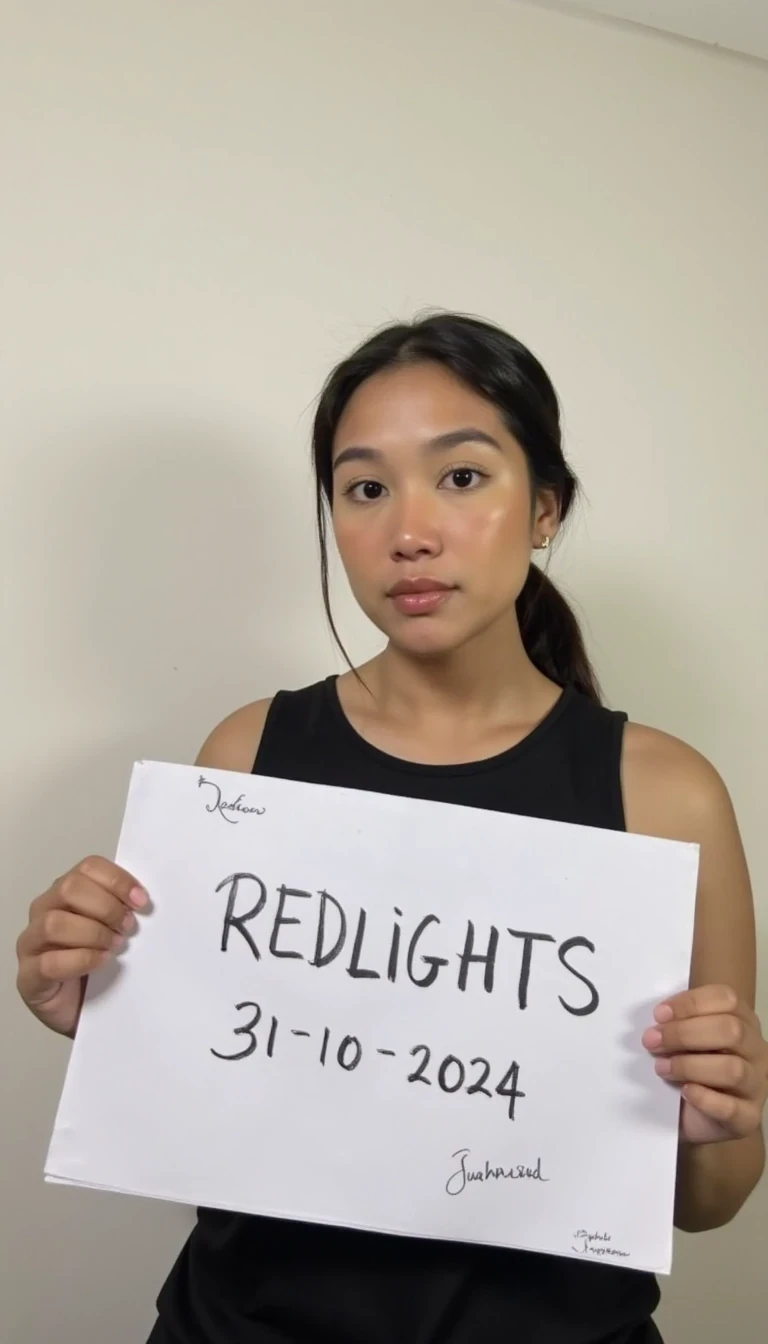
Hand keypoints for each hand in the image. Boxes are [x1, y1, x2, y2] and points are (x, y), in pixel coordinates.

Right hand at [16, 856, 148, 1037]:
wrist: (90, 1014)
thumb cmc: (102, 966)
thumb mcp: (115, 930)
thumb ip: (123, 908)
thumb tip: (145, 899)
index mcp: (65, 892)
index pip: (88, 867)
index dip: (117, 880)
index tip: (142, 901)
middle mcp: (43, 911)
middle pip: (68, 888)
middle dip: (106, 907)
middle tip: (128, 927)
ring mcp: (31, 944)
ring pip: (54, 923)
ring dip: (93, 933)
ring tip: (117, 947)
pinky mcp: (28, 977)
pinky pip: (49, 962)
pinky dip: (81, 960)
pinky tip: (102, 962)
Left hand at [643, 985, 767, 1144]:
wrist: (691, 1117)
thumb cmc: (688, 1069)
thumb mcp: (684, 1040)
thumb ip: (678, 1024)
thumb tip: (660, 1020)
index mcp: (742, 1022)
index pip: (726, 1000)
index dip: (691, 1003)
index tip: (660, 1014)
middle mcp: (756, 1050)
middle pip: (731, 1031)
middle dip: (685, 1033)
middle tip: (653, 1041)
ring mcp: (756, 1085)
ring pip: (733, 1069)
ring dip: (689, 1066)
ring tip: (662, 1068)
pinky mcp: (748, 1117)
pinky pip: (730, 1108)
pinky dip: (704, 1098)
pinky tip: (684, 1092)